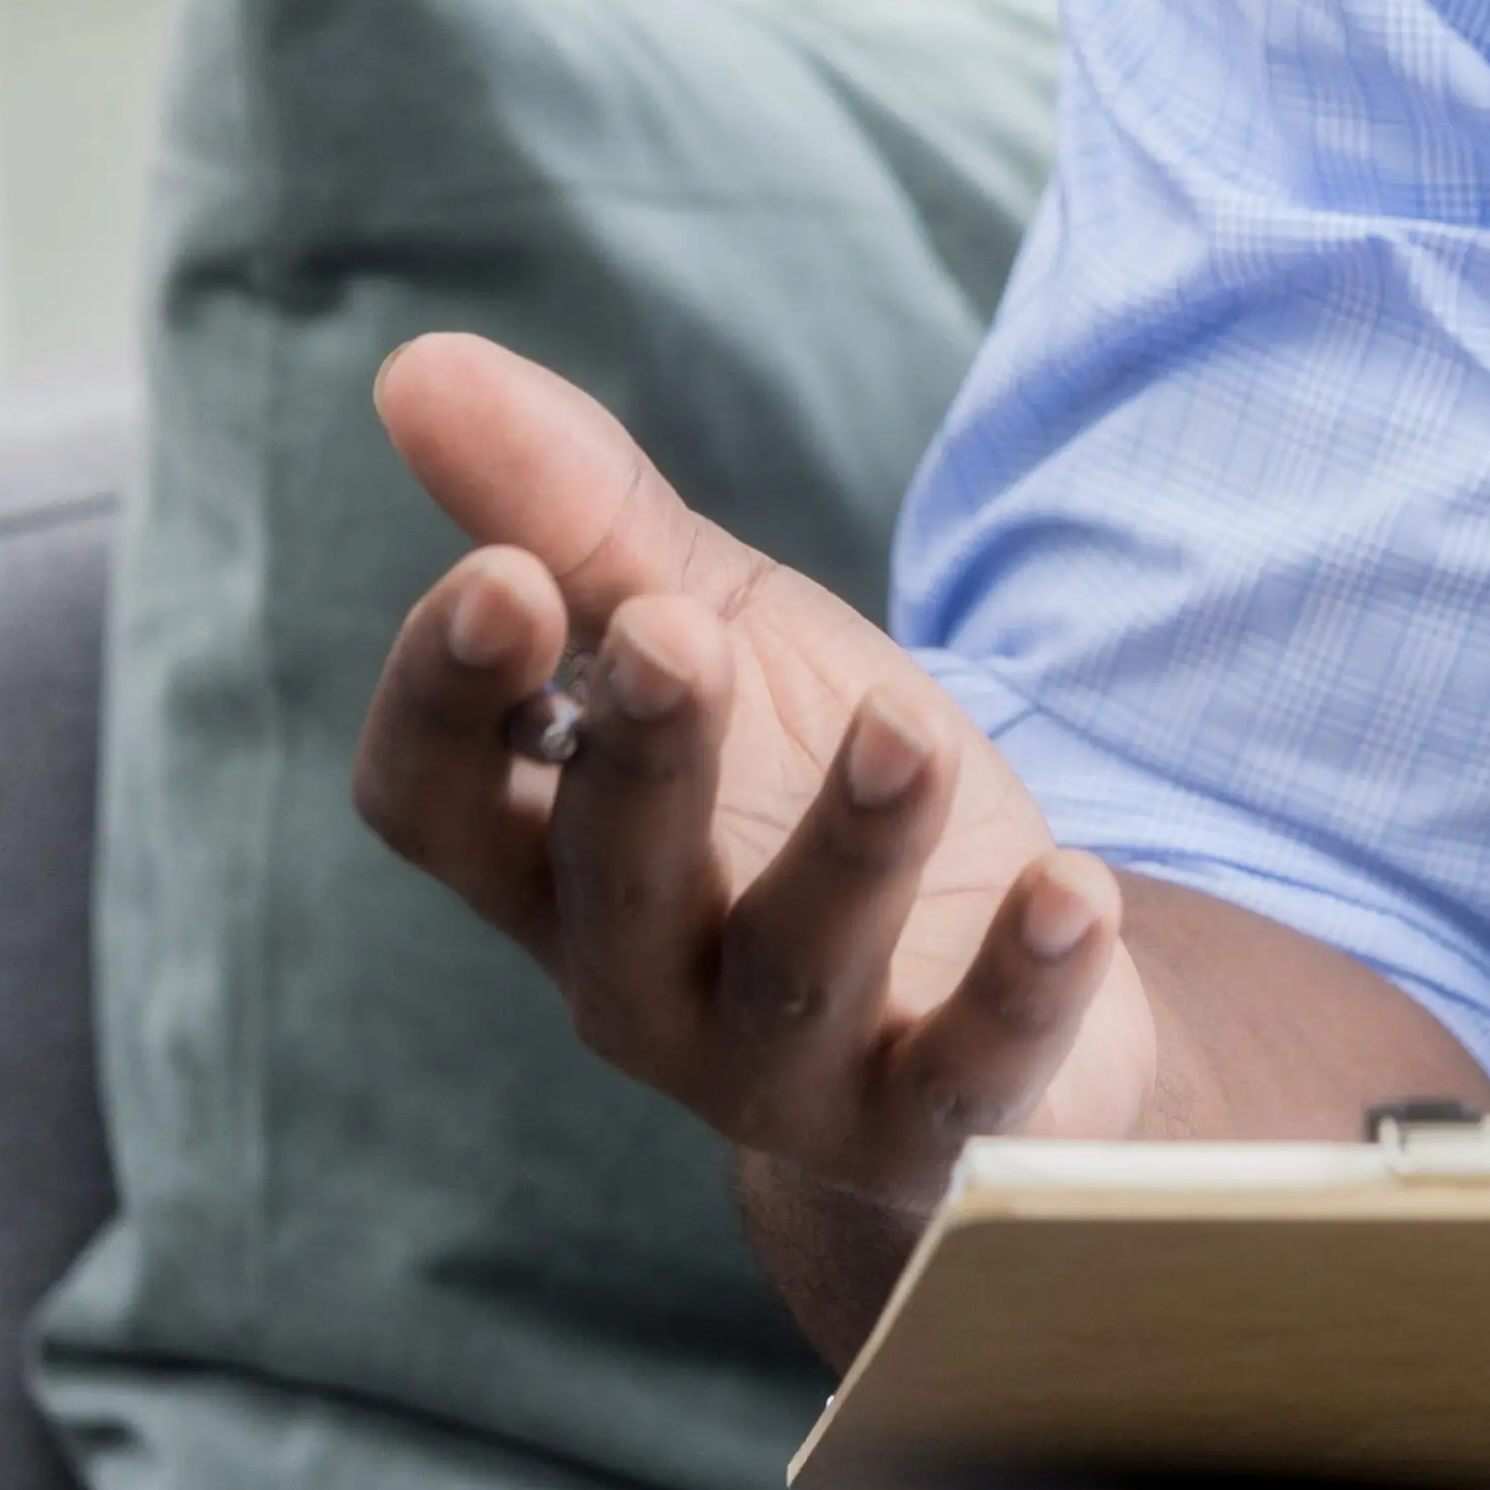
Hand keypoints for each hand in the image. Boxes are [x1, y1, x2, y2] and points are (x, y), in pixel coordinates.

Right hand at [348, 331, 1160, 1212]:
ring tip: (905, 723)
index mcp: (547, 851)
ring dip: (847, 849)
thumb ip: (576, 514)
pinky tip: (1073, 888)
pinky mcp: (933, 1127)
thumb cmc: (801, 782)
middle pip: (602, 886)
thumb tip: (416, 362)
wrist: (984, 992)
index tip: (500, 573)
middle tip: (671, 636)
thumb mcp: (708, 625)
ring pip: (790, 973)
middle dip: (638, 759)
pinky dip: (1021, 987)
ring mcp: (782, 1069)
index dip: (442, 695)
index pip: (429, 796)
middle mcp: (634, 979)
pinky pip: (968, 1078)